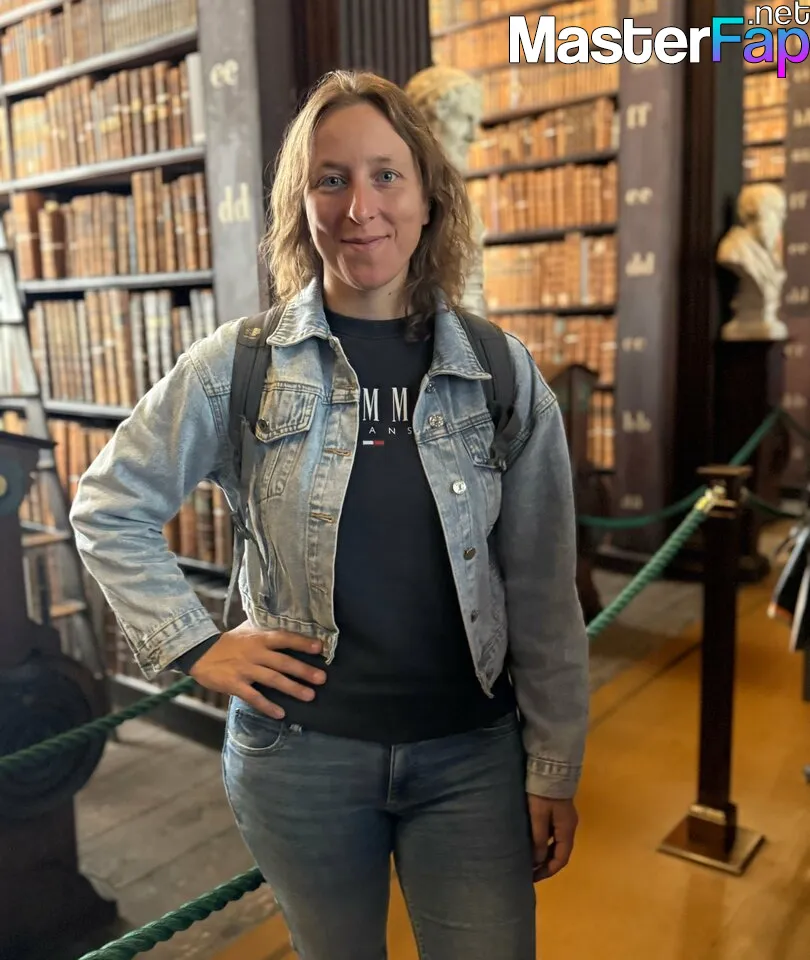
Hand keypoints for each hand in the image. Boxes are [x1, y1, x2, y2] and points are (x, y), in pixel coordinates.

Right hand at [189, 620, 326, 718]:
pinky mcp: (235, 685)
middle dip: (303, 670)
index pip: (284, 638)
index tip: (319, 648)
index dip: (302, 642)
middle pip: (283, 662)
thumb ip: (266, 628)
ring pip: (273, 679)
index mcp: (259, 638)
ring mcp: (245, 669)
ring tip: (309, 696)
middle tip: (322, 678)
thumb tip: (287, 623)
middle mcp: (255, 653)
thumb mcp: (247, 629)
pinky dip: (267, 706)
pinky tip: (280, 713)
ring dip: (292, 688)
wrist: (199, 653)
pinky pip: (254, 697)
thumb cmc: (228, 642)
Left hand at [527, 795, 577, 880]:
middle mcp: (569, 826)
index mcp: (567, 830)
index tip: (533, 877)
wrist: (550, 768)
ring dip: (544, 853)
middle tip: (529, 872)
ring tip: (529, 860)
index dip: (548, 870)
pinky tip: (532, 843)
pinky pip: (553, 833)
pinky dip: (544, 842)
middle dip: (546, 864)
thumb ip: (538, 839)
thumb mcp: (538, 817)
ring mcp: (564, 819)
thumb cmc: (543, 794)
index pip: (561, 858)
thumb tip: (537, 861)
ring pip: (556, 843)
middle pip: (560, 852)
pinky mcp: (558, 811)